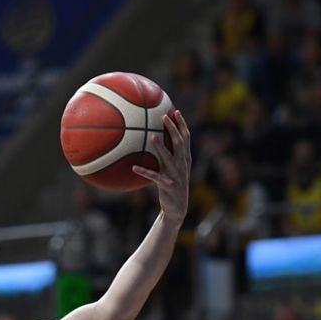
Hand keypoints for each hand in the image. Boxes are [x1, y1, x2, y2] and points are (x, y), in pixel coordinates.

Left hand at [132, 110, 190, 224]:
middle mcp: (182, 164)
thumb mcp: (172, 170)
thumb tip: (153, 141)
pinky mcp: (167, 185)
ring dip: (160, 146)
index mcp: (185, 159)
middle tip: (163, 116)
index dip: (182, 125)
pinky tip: (134, 167)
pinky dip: (144, 171)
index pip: (186, 138)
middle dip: (173, 129)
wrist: (177, 208)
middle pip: (179, 143)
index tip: (176, 111)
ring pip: (168, 157)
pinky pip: (154, 177)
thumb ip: (167, 156)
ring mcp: (175, 175)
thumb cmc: (171, 185)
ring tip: (152, 136)